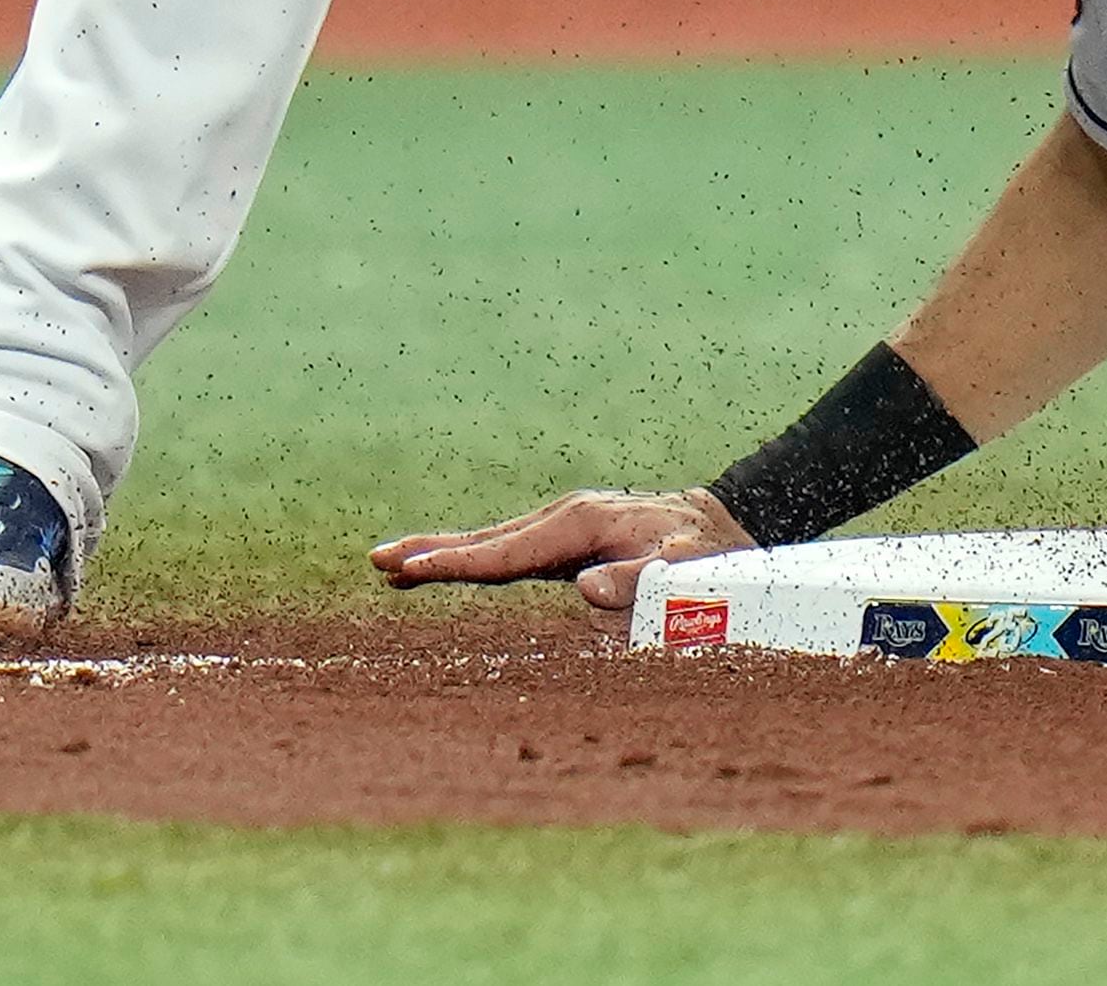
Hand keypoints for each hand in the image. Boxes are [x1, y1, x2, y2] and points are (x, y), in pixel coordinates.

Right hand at [369, 487, 752, 613]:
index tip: (415, 569)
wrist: (730, 526)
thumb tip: (585, 589)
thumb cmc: (710, 553)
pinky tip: (445, 565)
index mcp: (586, 522)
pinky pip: (513, 551)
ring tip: (390, 564)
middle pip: (490, 541)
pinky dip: (474, 556)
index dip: (462, 563)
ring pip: (496, 543)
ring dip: (444, 553)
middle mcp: (569, 517)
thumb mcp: (689, 568)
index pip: (511, 549)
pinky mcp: (571, 539)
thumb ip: (642, 580)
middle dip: (435, 551)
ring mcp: (567, 525)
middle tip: (376, 560)